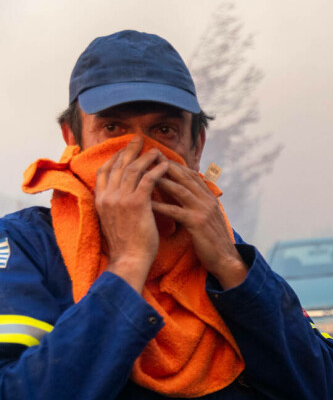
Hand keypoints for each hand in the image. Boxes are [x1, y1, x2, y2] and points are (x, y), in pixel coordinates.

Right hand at [95, 136, 171, 291]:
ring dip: (145, 157)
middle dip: (129, 150)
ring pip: (133, 170)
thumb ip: (114, 205)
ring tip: (156, 150)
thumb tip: (122, 196)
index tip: (124, 149)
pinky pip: (148, 180)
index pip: (104, 172)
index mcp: (100, 201)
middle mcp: (107, 196)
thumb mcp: (112, 221)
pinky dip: (156, 170)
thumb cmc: (125, 244)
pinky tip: (165, 165)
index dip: (115, 158)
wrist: (129, 260)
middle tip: (139, 139)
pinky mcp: (136, 204)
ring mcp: (120, 199)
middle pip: (117, 165)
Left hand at [151, 161, 247, 288]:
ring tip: (143, 174)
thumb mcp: (207, 217)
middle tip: (147, 157)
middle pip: (184, 177)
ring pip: (180, 190)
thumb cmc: (212, 240)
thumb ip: (197, 204)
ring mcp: (203, 211)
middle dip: (165, 166)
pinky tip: (146, 202)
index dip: (174, 164)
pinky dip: (160, 205)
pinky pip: (175, 211)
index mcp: (209, 197)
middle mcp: (207, 200)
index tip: (157, 157)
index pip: (190, 174)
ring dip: (161, 180)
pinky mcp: (197, 223)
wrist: (225, 259)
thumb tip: (184, 194)